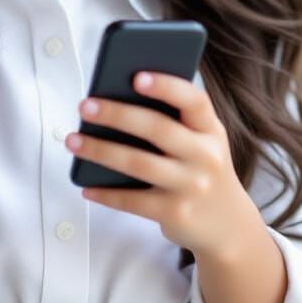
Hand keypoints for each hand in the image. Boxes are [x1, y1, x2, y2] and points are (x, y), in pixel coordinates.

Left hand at [65, 71, 257, 258]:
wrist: (229, 225)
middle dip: (117, 114)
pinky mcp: (176, 214)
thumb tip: (115, 99)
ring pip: (139, 164)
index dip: (167, 86)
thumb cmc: (200, 168)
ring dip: (100, 151)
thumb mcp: (200, 141)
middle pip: (157, 128)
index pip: (194, 101)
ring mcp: (192, 187)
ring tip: (72, 140)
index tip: (136, 76)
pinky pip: (133, 201)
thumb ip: (172, 121)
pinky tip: (85, 186)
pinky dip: (106, 193)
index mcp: (211, 130)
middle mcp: (206, 156)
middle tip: (84, 106)